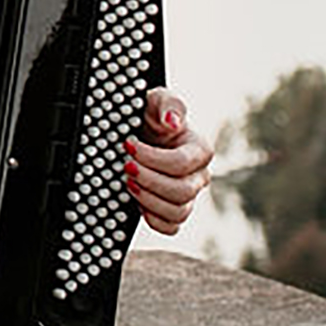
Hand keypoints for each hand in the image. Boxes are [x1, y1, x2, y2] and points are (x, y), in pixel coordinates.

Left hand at [123, 87, 210, 236]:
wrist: (138, 133)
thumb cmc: (150, 115)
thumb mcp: (157, 99)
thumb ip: (169, 103)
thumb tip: (173, 122)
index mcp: (199, 149)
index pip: (182, 163)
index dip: (153, 158)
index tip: (129, 146)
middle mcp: (198, 175)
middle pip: (182, 191)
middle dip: (148, 180)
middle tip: (126, 167)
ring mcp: (188, 195)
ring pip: (178, 211)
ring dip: (148, 199)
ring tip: (128, 182)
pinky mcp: (174, 210)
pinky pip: (171, 227)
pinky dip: (153, 219)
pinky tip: (137, 203)